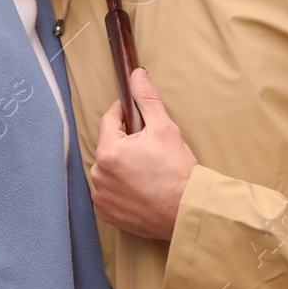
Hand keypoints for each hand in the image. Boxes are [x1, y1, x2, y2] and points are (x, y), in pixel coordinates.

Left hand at [89, 67, 197, 239]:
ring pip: (108, 169)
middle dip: (124, 142)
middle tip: (148, 148)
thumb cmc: (177, 171)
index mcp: (109, 151)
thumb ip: (147, 98)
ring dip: (120, 165)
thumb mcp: (165, 128)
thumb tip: (136, 75)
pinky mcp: (107, 213)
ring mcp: (102, 196)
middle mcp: (99, 175)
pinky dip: (119, 187)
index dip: (123, 114)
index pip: (109, 121)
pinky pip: (108, 192)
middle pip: (108, 146)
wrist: (188, 211)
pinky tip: (139, 187)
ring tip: (145, 169)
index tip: (135, 117)